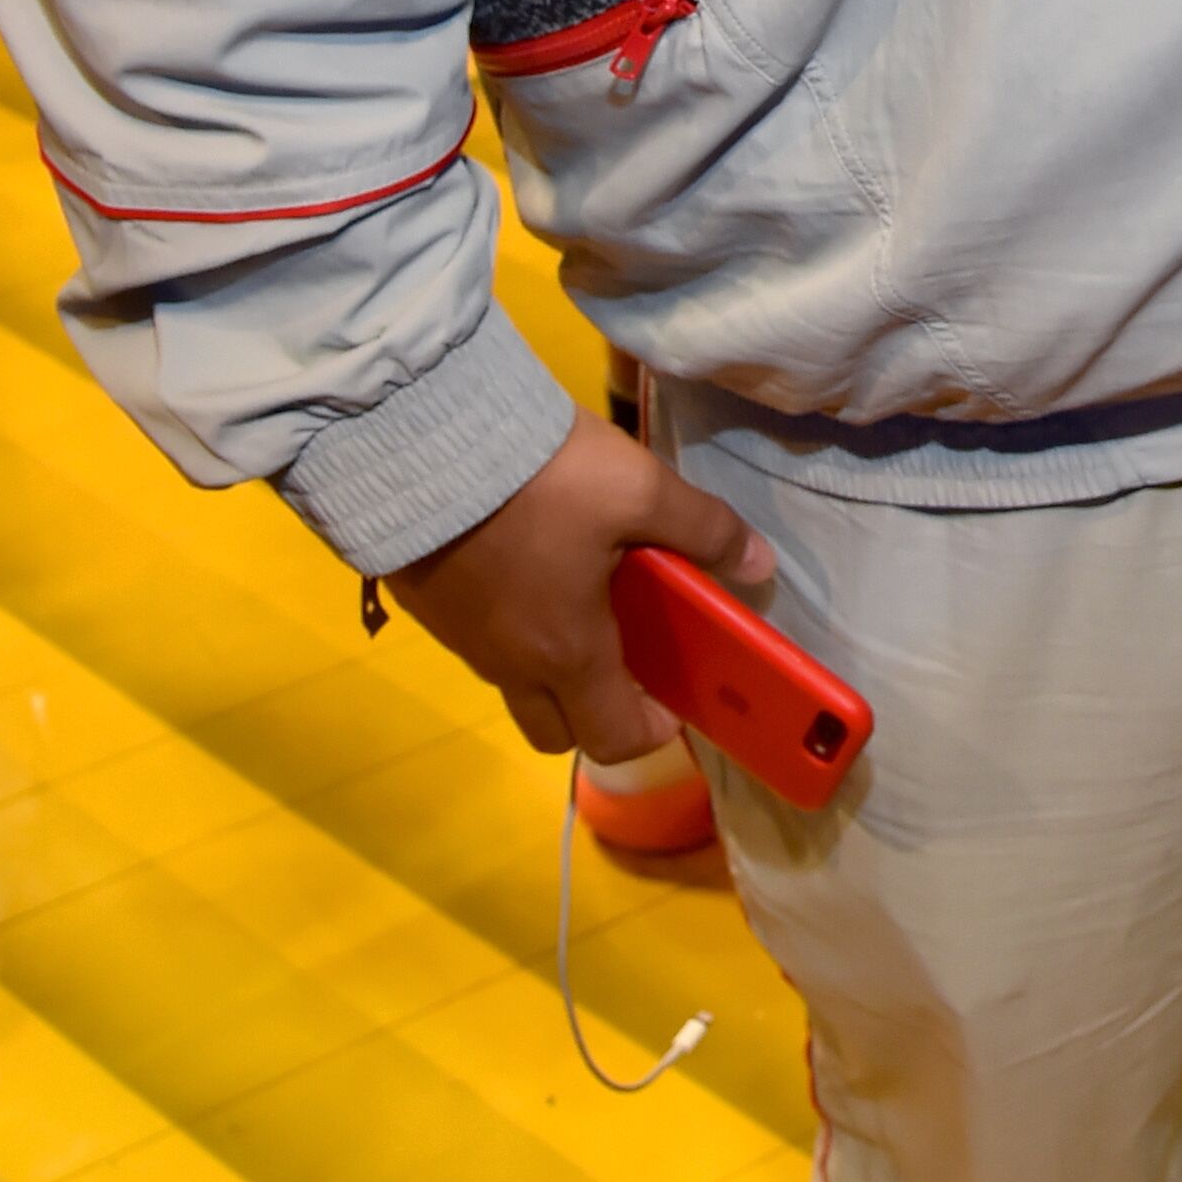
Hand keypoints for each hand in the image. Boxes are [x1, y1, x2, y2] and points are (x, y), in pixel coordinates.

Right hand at [383, 400, 771, 766]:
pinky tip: (523, 562)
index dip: (652, 731)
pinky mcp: (425, 603)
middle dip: (596, 711)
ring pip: (512, 683)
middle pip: (555, 730)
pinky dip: (507, 625)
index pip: (613, 738)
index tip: (674, 697)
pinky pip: (476, 639)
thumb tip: (759, 565)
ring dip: (549, 664)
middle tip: (627, 652)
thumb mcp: (640, 490)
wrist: (422, 443)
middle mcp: (509, 664)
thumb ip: (704, 529)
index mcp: (568, 652)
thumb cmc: (543, 480)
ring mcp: (460, 639)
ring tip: (579, 592)